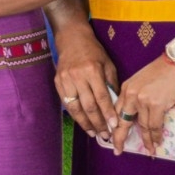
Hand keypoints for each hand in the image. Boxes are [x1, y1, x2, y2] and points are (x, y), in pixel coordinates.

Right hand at [51, 24, 119, 138]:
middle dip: (98, 123)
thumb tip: (116, 105)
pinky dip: (75, 115)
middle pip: (88, 105)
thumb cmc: (93, 51)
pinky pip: (67, 103)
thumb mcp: (108, 64)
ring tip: (94, 133)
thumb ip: (111, 83)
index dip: (108, 113)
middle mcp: (78, 76)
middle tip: (106, 136)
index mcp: (92, 70)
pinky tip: (83, 122)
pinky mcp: (57, 82)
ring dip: (85, 123)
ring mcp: (65, 80)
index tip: (114, 127)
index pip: (102, 97)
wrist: (71, 38)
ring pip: (75, 107)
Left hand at [112, 56, 174, 154]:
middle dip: (120, 138)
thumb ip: (136, 96)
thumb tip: (137, 116)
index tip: (112, 136)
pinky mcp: (156, 104)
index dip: (114, 126)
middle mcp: (131, 94)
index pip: (116, 110)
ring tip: (149, 150)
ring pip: (142, 126)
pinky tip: (157, 143)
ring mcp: (143, 100)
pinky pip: (155, 126)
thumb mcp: (141, 81)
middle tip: (117, 150)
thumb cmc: (162, 72)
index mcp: (126, 88)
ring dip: (147, 140)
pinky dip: (156, 136)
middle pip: (123, 121)